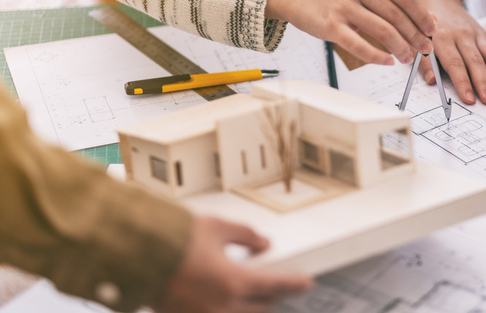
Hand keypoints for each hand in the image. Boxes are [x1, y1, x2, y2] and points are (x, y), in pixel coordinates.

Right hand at [152, 216, 312, 312]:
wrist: (134, 254)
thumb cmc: (173, 239)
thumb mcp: (217, 228)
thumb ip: (246, 236)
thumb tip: (263, 243)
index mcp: (233, 283)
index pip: (276, 286)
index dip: (295, 284)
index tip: (305, 283)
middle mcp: (221, 308)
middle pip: (261, 310)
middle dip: (269, 298)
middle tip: (269, 285)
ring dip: (247, 308)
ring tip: (243, 292)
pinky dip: (223, 309)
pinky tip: (218, 298)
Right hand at [266, 0, 437, 64]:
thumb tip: (431, 20)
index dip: (422, 17)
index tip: (432, 31)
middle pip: (397, 16)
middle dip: (415, 36)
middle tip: (425, 49)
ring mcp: (343, 5)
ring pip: (382, 31)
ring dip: (400, 48)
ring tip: (407, 58)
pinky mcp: (330, 25)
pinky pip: (359, 45)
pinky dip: (377, 56)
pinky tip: (387, 61)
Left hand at [413, 0, 485, 104]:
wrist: (438, 0)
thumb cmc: (425, 27)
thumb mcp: (417, 42)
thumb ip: (423, 62)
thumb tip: (431, 81)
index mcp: (442, 37)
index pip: (454, 63)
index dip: (462, 82)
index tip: (469, 99)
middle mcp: (461, 34)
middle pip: (475, 61)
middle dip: (483, 83)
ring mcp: (475, 33)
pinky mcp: (484, 33)